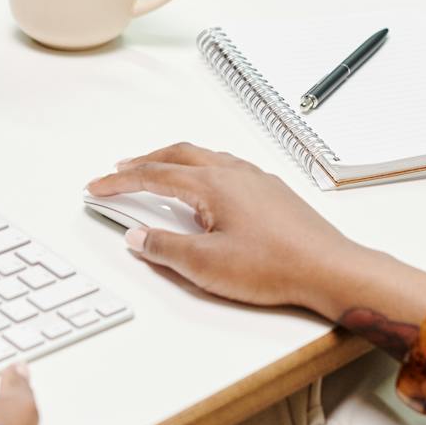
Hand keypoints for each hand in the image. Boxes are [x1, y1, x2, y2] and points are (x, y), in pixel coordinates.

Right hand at [86, 141, 388, 317]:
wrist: (328, 269)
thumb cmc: (275, 266)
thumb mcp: (206, 265)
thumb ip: (165, 248)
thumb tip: (138, 236)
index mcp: (212, 184)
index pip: (153, 176)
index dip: (119, 182)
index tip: (97, 187)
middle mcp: (234, 173)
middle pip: (178, 155)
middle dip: (145, 161)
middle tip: (121, 170)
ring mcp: (256, 180)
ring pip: (206, 157)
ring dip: (175, 162)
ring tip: (159, 172)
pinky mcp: (273, 192)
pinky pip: (228, 167)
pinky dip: (203, 169)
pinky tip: (208, 187)